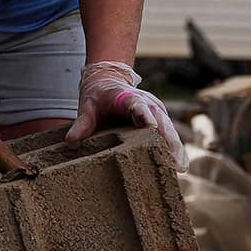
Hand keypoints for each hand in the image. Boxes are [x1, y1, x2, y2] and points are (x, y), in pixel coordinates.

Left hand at [65, 60, 188, 168]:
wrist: (108, 81)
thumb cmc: (98, 96)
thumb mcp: (87, 107)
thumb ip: (82, 124)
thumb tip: (71, 143)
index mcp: (129, 97)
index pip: (138, 106)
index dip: (145, 116)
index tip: (151, 127)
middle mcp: (148, 103)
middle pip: (161, 122)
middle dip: (168, 141)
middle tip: (174, 163)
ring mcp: (157, 112)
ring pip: (170, 130)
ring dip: (175, 148)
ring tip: (179, 169)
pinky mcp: (160, 120)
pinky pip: (170, 134)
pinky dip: (174, 149)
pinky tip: (178, 167)